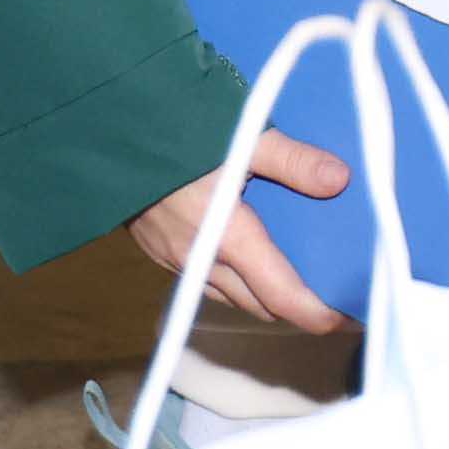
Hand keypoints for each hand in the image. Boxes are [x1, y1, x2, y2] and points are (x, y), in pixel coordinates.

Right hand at [127, 130, 348, 333]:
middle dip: (294, 308)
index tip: (347, 320)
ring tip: (291, 283)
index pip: (281, 295)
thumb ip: (292, 160)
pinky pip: (201, 281)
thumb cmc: (171, 129)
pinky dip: (230, 282)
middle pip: (258, 304)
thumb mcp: (240, 134)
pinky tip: (241, 262)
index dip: (316, 314)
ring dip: (260, 298)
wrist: (102, 130)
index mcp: (228, 236)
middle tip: (328, 297)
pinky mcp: (155, 250)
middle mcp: (200, 258)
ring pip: (229, 296)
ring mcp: (173, 258)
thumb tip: (340, 179)